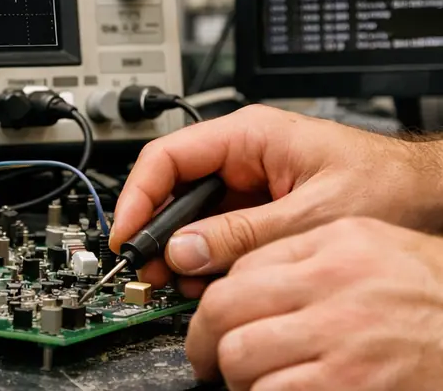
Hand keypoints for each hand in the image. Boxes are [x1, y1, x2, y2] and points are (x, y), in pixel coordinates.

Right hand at [111, 105, 442, 295]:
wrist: (430, 197)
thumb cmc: (388, 185)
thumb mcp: (311, 213)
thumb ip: (245, 234)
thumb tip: (186, 251)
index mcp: (249, 135)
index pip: (169, 156)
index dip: (139, 195)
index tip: (127, 234)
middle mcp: (243, 155)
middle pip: (175, 187)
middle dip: (157, 230)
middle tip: (146, 270)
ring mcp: (250, 183)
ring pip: (194, 213)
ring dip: (181, 249)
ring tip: (174, 283)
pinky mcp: (260, 209)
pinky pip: (218, 231)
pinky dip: (207, 259)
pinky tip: (203, 281)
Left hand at [188, 216, 442, 389]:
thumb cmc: (436, 294)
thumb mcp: (374, 247)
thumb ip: (308, 252)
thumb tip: (243, 276)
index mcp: (336, 248)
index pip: (243, 265)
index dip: (217, 297)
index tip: (213, 319)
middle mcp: (334, 290)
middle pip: (226, 310)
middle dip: (204, 339)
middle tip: (206, 358)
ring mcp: (343, 346)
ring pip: (241, 358)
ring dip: (235, 377)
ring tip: (249, 382)